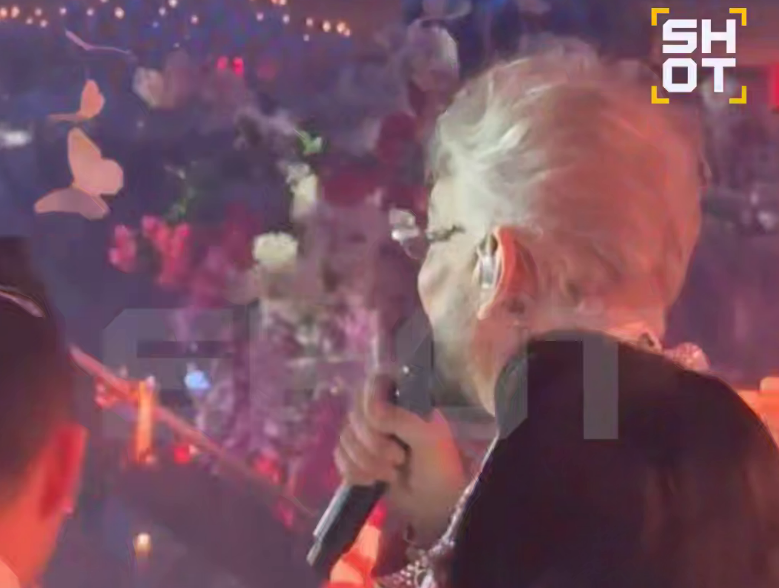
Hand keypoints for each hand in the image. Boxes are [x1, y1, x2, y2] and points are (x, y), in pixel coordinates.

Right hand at [335, 373, 466, 544]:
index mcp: (401, 399)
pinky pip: (339, 457)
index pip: (374, 383)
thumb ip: (401, 418)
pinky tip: (373, 482)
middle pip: (355, 415)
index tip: (381, 423)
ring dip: (367, 462)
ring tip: (392, 474)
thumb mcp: (427, 436)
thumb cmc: (438, 465)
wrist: (434, 504)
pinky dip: (355, 472)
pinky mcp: (355, 458)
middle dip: (374, 444)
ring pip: (345, 439)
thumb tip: (372, 413)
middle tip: (399, 458)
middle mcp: (381, 412)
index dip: (371, 403)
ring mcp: (366, 435)